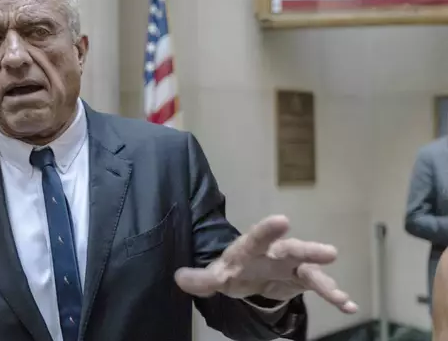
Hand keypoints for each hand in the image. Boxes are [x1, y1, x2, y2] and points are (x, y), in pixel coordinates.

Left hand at [174, 215, 357, 313]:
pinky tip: (348, 305)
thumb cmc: (232, 270)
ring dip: (326, 280)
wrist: (249, 274)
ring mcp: (292, 265)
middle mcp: (275, 252)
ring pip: (311, 269)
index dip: (268, 230)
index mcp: (251, 248)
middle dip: (308, 250)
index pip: (257, 237)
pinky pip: (321, 286)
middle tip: (329, 252)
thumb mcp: (214, 276)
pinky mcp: (303, 279)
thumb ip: (199, 279)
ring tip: (339, 295)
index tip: (282, 221)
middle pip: (291, 249)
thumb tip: (178, 278)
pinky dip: (334, 295)